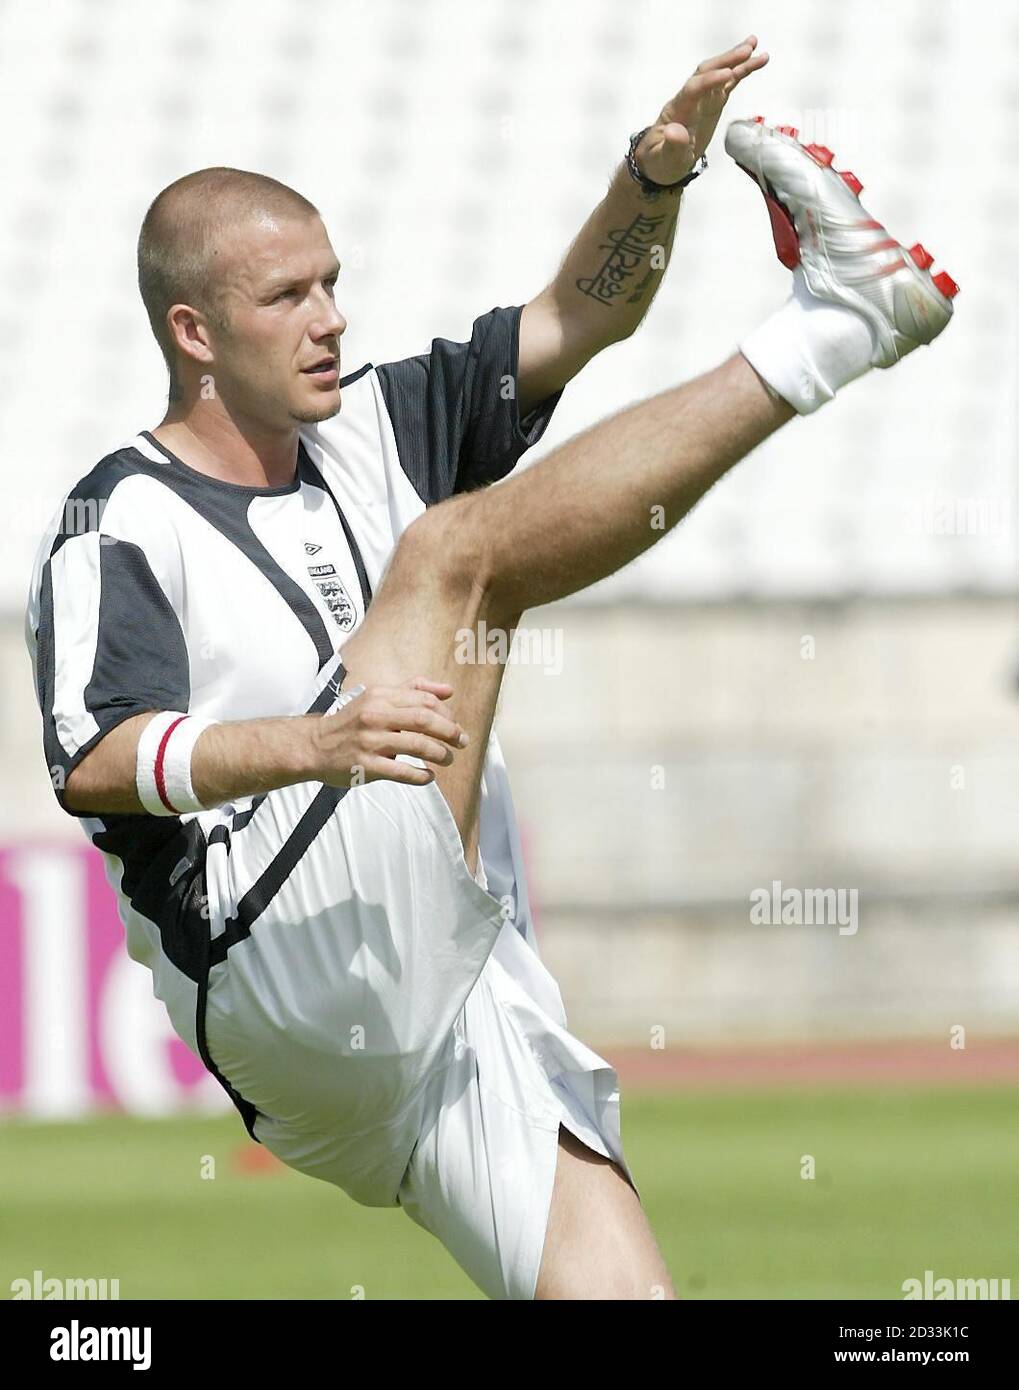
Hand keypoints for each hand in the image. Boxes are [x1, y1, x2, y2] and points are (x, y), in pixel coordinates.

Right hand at [312, 677, 468, 787]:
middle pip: (425, 720)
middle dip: (450, 732)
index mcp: (380, 696)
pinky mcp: (366, 766)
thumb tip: (448, 690)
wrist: (313, 746)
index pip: (425, 701)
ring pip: (418, 746)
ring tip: (448, 759)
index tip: (455, 725)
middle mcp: (376, 716)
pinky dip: (421, 776)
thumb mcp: (377, 697)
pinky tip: (428, 776)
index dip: (446, 714)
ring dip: (440, 754)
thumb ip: (412, 690)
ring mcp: (370, 742)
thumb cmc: (350, 722)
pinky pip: (402, 772)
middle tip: (462, 742)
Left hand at [635, 35, 768, 185]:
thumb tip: (674, 132)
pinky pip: (727, 84)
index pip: (693, 89)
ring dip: (737, 60)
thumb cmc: (660, 161)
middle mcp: (689, 99)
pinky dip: (741, 72)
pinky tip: (755, 61)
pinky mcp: (712, 103)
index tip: (728, 74)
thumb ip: (671, 147)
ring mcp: (702, 100)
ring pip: (719, 75)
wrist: (661, 161)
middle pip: (706, 73)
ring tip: (755, 46)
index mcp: (676, 110)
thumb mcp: (664, 159)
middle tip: (747, 50)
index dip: (709, 81)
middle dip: (725, 61)